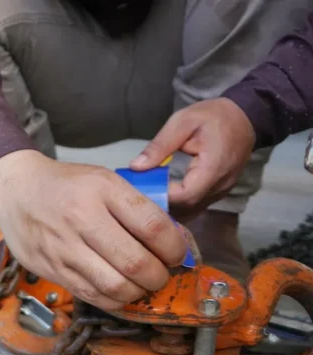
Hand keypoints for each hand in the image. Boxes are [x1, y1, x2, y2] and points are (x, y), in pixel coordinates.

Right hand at [0, 150, 186, 310]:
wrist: (15, 191)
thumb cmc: (66, 184)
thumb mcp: (103, 179)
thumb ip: (134, 206)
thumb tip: (170, 240)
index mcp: (102, 190)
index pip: (153, 227)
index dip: (174, 248)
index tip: (176, 253)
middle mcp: (82, 219)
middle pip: (135, 262)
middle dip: (158, 276)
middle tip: (160, 274)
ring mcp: (64, 248)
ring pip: (115, 286)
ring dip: (137, 292)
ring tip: (140, 285)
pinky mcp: (51, 269)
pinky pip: (91, 295)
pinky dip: (114, 300)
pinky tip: (119, 292)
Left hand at [129, 97, 255, 218]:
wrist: (245, 117)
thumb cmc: (214, 116)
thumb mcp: (183, 122)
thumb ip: (160, 146)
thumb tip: (136, 167)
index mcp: (213, 167)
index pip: (185, 195)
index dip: (162, 196)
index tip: (142, 188)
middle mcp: (221, 185)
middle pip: (187, 207)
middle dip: (161, 204)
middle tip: (139, 193)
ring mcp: (222, 191)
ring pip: (192, 210)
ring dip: (170, 207)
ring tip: (149, 194)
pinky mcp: (220, 193)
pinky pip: (198, 206)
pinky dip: (180, 205)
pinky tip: (164, 197)